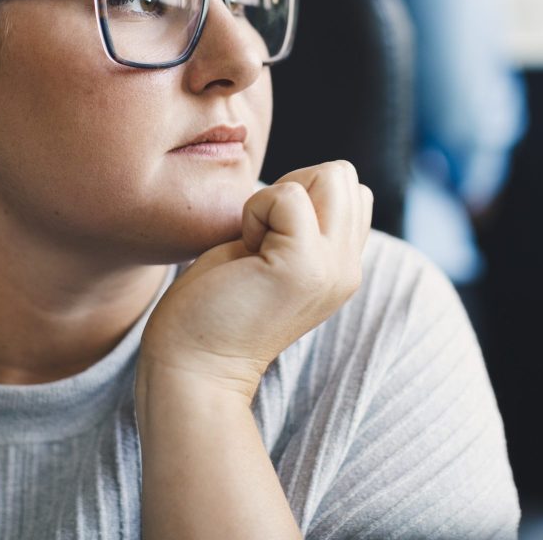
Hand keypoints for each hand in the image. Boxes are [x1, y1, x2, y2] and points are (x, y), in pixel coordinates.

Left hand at [138, 161, 372, 401]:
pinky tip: (243, 250)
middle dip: (294, 186)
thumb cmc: (213, 305)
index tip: (267, 235)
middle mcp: (347, 268)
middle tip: (259, 236)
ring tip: (253, 243)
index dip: (302, 193)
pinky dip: (256, 209)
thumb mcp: (270, 255)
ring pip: (331, 175)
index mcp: (342, 266)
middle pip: (343, 175)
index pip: (350, 190)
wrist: (192, 367)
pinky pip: (287, 195)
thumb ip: (298, 224)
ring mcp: (331, 269)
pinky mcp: (302, 267)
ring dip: (276, 197)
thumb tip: (300, 181)